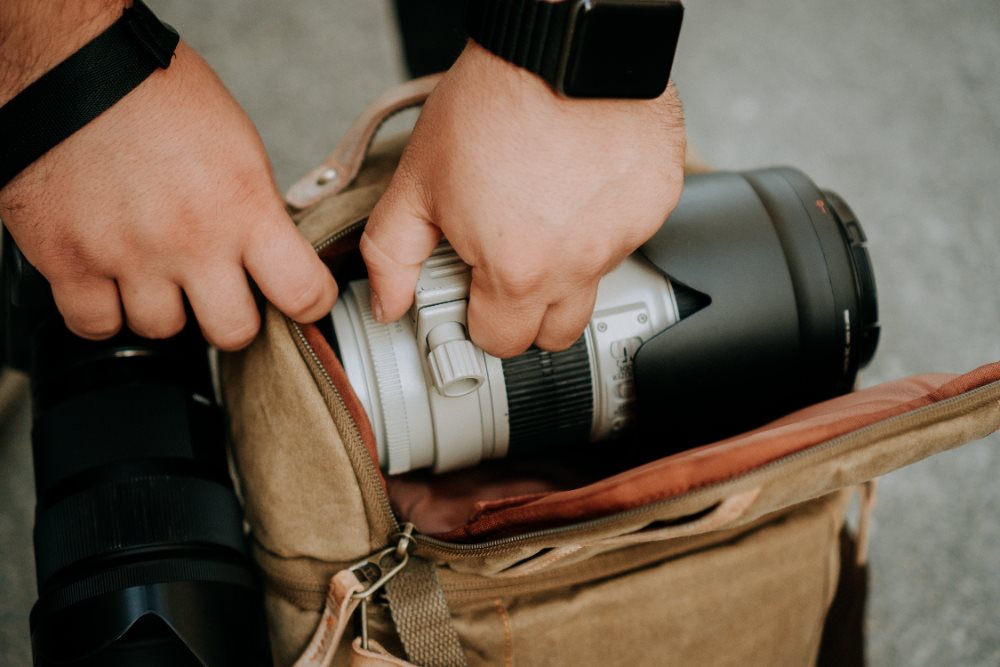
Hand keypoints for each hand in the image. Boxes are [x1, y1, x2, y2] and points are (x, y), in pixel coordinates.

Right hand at [0, 42, 336, 349]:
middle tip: (220, 291)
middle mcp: (189, 240)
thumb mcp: (239, 148)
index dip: (309, 305)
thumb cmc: (158, 95)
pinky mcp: (67, 260)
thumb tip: (274, 260)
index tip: (301, 300)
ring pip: (163, 331)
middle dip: (231, 315)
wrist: (71, 66)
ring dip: (165, 309)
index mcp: (243, 207)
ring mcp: (127, 255)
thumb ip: (256, 213)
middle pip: (232, 332)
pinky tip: (112, 280)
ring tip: (157, 269)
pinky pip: (96, 326)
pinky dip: (105, 312)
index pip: (303, 294)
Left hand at [361, 41, 685, 357]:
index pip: (503, 341)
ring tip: (543, 203)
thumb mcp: (418, 179)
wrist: (559, 42)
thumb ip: (393, 254)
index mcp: (519, 270)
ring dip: (568, 261)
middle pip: (558, 332)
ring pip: (594, 280)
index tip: (475, 294)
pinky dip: (604, 220)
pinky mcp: (658, 201)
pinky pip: (629, 234)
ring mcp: (627, 234)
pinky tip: (580, 180)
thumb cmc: (493, 102)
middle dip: (529, 311)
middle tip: (510, 261)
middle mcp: (580, 264)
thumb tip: (388, 303)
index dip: (481, 320)